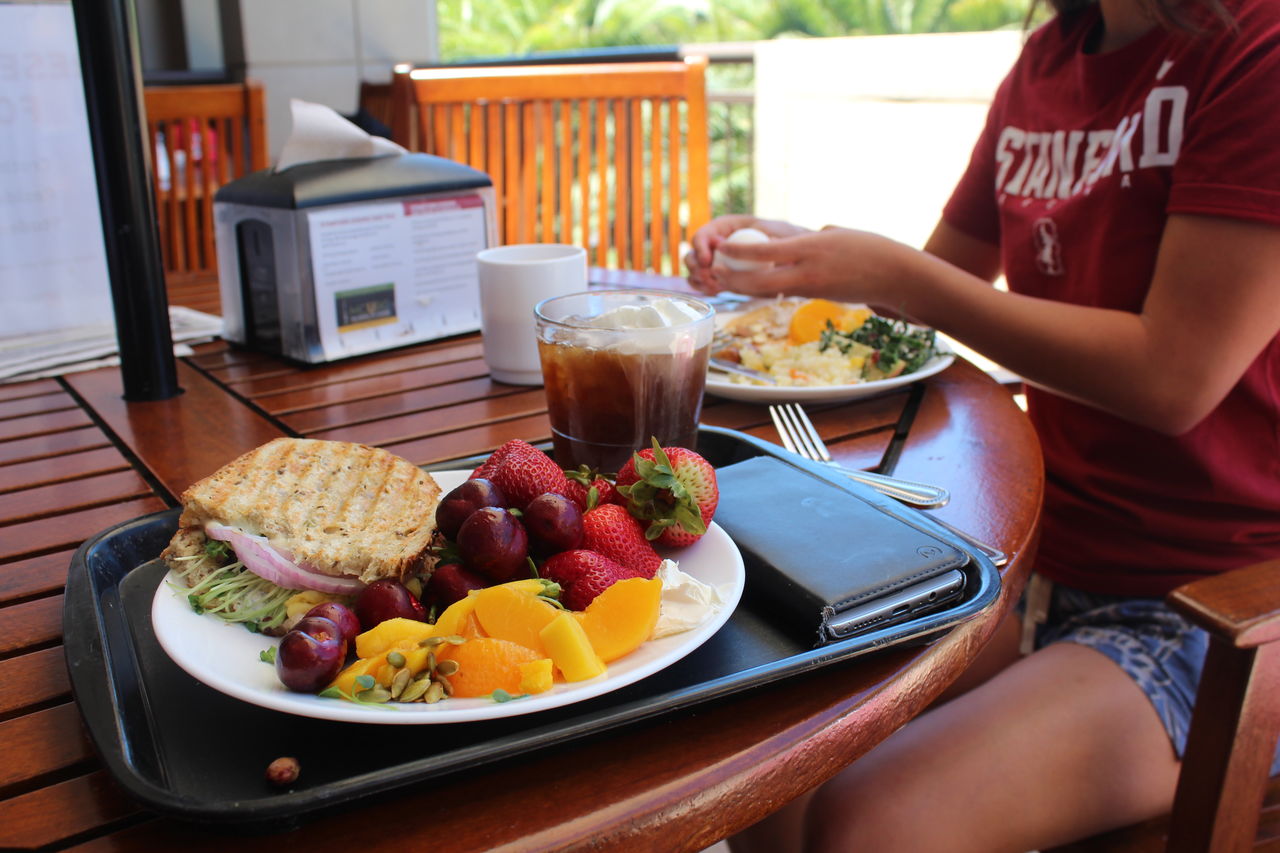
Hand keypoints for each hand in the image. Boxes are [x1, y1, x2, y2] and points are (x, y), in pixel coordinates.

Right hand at [685, 216, 812, 293]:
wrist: (796, 256)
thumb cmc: (788, 238)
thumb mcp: (780, 233)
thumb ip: (767, 237)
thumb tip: (757, 244)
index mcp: (726, 226)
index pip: (703, 234)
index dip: (700, 246)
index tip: (707, 261)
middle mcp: (718, 243)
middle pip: (693, 253)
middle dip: (695, 267)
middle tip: (709, 277)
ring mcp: (718, 262)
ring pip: (695, 271)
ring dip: (699, 280)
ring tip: (715, 287)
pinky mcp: (723, 277)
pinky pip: (705, 284)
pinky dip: (706, 288)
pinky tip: (718, 291)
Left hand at [701, 225, 910, 305]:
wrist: (895, 276)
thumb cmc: (870, 248)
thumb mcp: (835, 234)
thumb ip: (808, 238)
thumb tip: (787, 242)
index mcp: (810, 248)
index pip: (765, 252)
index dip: (738, 252)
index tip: (720, 246)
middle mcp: (807, 271)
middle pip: (759, 281)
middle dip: (734, 280)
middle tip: (714, 273)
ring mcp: (811, 288)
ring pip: (770, 290)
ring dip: (746, 287)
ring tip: (725, 280)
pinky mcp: (816, 297)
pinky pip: (786, 292)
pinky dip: (767, 289)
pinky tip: (753, 286)